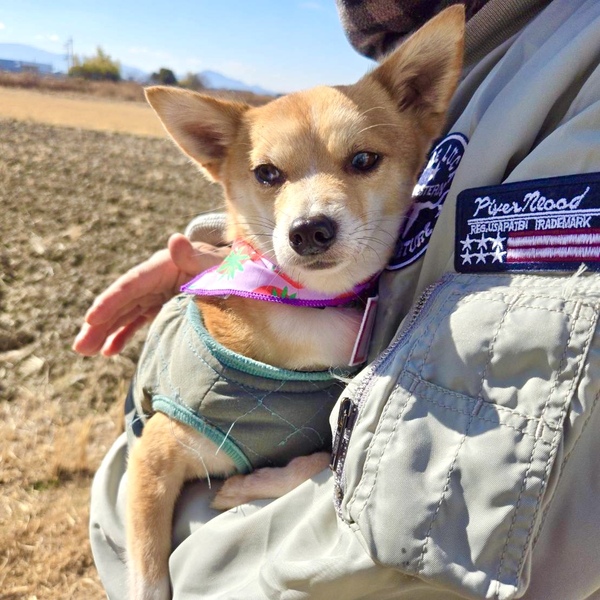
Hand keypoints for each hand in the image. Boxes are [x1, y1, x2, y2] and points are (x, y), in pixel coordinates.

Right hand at [73, 233, 226, 355]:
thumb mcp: (220, 264)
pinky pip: (137, 319)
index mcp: (166, 266)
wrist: (242, 274)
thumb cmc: (234, 269)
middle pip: (122, 300)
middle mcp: (156, 278)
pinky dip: (122, 334)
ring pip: (125, 312)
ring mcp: (157, 292)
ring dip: (105, 331)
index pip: (133, 284)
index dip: (111, 300)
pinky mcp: (162, 304)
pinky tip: (108, 350)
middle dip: (100, 322)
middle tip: (80, 346)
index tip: (92, 318)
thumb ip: (197, 257)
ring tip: (85, 350)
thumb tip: (174, 240)